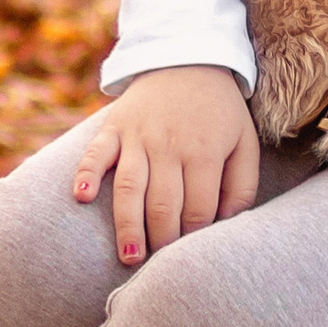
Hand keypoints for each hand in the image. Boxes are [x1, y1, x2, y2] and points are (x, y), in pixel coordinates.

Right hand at [70, 66, 259, 264]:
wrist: (189, 58)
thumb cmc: (220, 111)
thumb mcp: (245, 143)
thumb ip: (241, 186)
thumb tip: (224, 224)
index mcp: (205, 152)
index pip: (198, 209)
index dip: (194, 238)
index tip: (189, 256)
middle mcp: (170, 145)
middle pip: (163, 205)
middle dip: (161, 241)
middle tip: (158, 267)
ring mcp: (139, 136)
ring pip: (130, 187)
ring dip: (127, 225)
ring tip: (129, 257)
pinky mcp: (114, 126)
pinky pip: (96, 152)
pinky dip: (87, 173)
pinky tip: (82, 197)